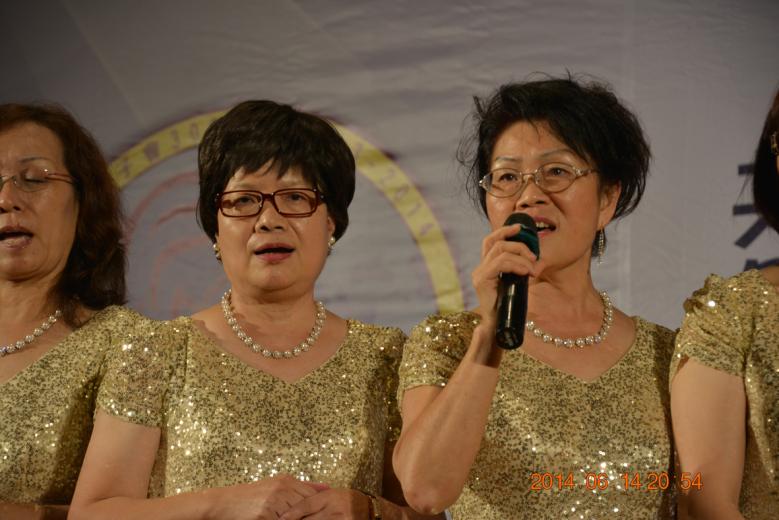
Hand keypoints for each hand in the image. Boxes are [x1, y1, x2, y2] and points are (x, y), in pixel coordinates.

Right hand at [207, 475, 327, 519]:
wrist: (221, 503)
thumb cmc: (249, 497)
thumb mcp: (276, 485)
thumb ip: (302, 487)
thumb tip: (327, 487)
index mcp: (287, 481)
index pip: (312, 496)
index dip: (317, 509)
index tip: (323, 514)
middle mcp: (282, 489)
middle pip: (307, 506)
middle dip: (310, 517)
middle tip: (317, 519)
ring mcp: (274, 502)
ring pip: (296, 516)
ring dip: (297, 519)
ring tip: (285, 518)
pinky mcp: (265, 514)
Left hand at [278, 488, 370, 519]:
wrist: (370, 509)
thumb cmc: (347, 500)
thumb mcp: (331, 495)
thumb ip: (313, 499)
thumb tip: (291, 509)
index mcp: (330, 497)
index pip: (307, 504)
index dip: (293, 512)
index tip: (281, 517)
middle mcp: (335, 509)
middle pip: (310, 519)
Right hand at [471, 223, 543, 326]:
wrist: (501, 327)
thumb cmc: (511, 308)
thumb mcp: (518, 283)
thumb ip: (522, 269)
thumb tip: (538, 259)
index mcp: (486, 267)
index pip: (491, 241)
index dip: (504, 231)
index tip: (521, 228)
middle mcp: (480, 268)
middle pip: (497, 242)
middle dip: (519, 245)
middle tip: (534, 257)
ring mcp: (479, 274)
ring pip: (500, 251)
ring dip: (521, 257)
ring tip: (532, 270)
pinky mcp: (481, 281)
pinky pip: (500, 263)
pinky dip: (516, 264)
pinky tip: (526, 273)